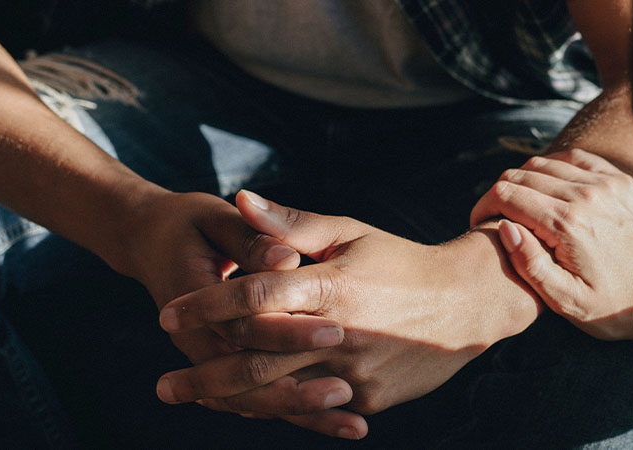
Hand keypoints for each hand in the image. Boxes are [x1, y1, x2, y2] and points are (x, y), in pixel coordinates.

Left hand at [154, 190, 539, 437]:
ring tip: (193, 399)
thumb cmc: (400, 261)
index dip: (206, 306)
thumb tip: (241, 198)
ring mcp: (354, 372)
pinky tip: (243, 409)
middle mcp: (339, 333)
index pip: (254, 297)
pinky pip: (312, 407)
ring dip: (230, 400)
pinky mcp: (368, 399)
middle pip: (256, 360)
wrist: (468, 304)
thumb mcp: (349, 233)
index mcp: (331, 285)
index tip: (166, 314)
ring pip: (279, 393)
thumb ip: (291, 224)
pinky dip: (277, 409)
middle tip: (164, 385)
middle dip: (204, 375)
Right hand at [470, 149, 632, 340]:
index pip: (506, 195)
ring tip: (522, 208)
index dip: (484, 206)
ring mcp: (605, 183)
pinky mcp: (618, 180)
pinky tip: (550, 191)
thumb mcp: (564, 300)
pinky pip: (574, 159)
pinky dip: (554, 169)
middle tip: (497, 218)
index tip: (480, 225)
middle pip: (521, 175)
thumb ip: (529, 264)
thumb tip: (505, 228)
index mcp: (567, 225)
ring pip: (545, 163)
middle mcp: (585, 195)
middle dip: (500, 194)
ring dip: (525, 181)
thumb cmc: (611, 307)